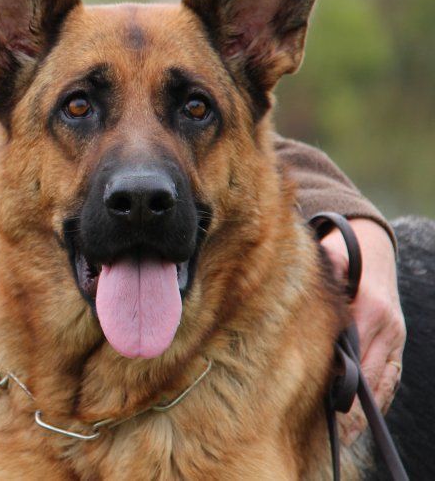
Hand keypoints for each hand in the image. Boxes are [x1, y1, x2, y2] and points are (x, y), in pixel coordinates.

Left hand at [320, 218, 404, 443]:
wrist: (371, 246)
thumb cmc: (338, 254)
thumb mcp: (326, 263)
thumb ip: (314, 284)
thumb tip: (287, 299)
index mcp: (368, 309)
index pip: (354, 359)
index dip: (337, 389)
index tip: (319, 414)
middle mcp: (387, 326)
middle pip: (370, 380)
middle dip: (349, 410)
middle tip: (324, 436)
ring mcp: (396, 337)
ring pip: (383, 385)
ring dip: (362, 414)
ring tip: (337, 439)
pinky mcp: (397, 344)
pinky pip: (390, 380)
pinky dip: (375, 403)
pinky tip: (355, 423)